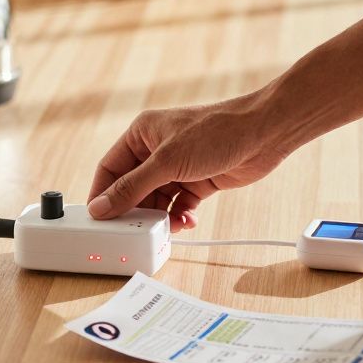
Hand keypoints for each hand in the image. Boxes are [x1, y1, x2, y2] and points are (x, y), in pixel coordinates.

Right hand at [86, 89, 290, 231]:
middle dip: (134, 210)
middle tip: (133, 231)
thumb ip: (132, 187)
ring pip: (157, 199)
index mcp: (142, 133)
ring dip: (159, 216)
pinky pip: (180, 204)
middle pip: (133, 187)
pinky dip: (180, 216)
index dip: (102, 194)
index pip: (110, 168)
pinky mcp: (199, 180)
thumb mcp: (167, 161)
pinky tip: (187, 221)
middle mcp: (157, 149)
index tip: (98, 221)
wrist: (264, 133)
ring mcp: (178, 166)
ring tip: (165, 228)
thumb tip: (101, 207)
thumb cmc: (215, 131)